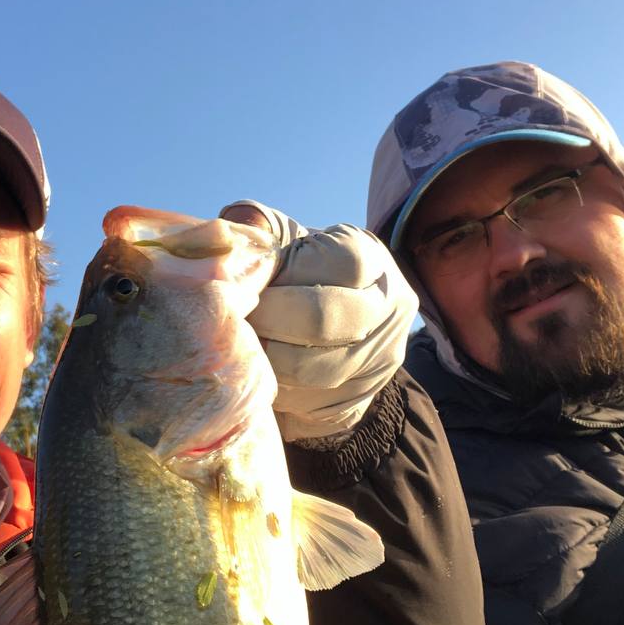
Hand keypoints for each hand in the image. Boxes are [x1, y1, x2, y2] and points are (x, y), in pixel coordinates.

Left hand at [220, 200, 417, 441]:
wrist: (326, 334)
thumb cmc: (297, 276)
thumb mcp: (286, 242)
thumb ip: (261, 228)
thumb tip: (236, 222)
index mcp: (371, 258)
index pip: (341, 262)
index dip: (288, 274)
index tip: (252, 284)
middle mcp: (388, 306)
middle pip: (326, 318)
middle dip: (269, 319)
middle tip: (238, 320)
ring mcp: (380, 357)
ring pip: (315, 369)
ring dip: (267, 360)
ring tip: (242, 348)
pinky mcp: (360, 398)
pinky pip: (310, 402)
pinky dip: (276, 391)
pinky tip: (259, 375)